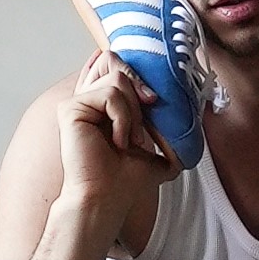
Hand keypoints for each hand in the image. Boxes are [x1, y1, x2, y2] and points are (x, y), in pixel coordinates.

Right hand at [57, 51, 176, 229]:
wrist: (108, 198)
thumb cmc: (126, 179)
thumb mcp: (157, 145)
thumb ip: (167, 123)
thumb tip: (188, 107)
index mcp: (102, 104)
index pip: (115, 64)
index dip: (137, 71)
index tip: (154, 99)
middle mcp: (87, 98)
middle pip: (116, 60)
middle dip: (140, 87)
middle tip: (148, 118)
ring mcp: (78, 102)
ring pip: (118, 77)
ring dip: (134, 111)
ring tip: (131, 140)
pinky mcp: (70, 109)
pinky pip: (109, 93)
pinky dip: (123, 118)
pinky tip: (118, 141)